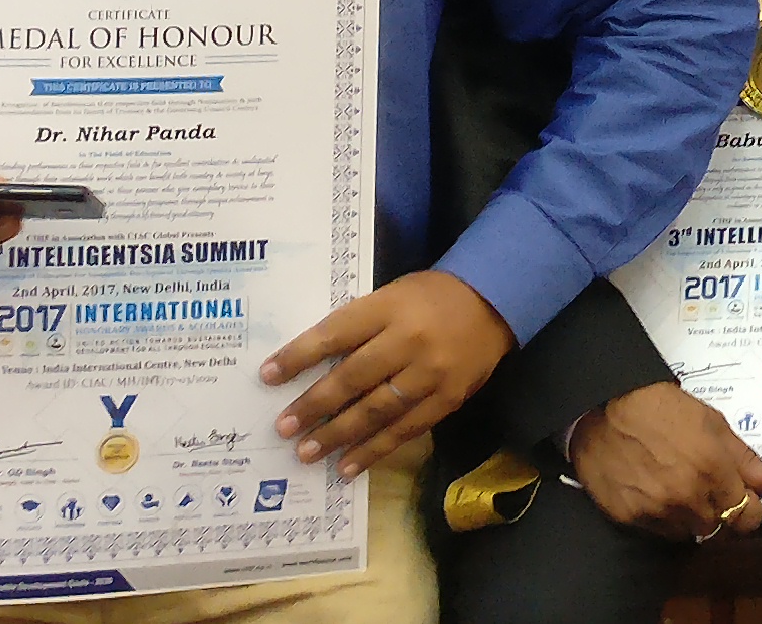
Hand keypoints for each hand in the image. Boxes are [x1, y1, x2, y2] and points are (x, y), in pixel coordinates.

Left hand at [264, 269, 510, 476]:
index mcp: (389, 307)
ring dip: (338, 435)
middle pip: (353, 377)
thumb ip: (358, 326)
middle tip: (283, 427)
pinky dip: (374, 450)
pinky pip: (406, 430)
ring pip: (377, 411)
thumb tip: (310, 365)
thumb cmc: (430, 297)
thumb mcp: (391, 296)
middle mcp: (409, 340)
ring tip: (307, 452)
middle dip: (314, 405)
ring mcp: (431, 373)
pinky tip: (348, 466)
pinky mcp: (448, 399)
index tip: (267, 376)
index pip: (335, 333)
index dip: (299, 356)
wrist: (494, 300)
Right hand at [566, 381, 761, 545]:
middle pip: (718, 528)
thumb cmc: (661, 408)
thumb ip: (747, 459)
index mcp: (713, 471)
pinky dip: (663, 518)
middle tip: (708, 487)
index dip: (750, 511)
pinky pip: (658, 531)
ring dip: (691, 517)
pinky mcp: (629, 518)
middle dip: (720, 511)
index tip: (746, 501)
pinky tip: (655, 491)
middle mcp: (686, 498)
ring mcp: (656, 512)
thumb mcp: (712, 423)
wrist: (602, 406)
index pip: (747, 517)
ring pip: (688, 533)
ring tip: (678, 485)